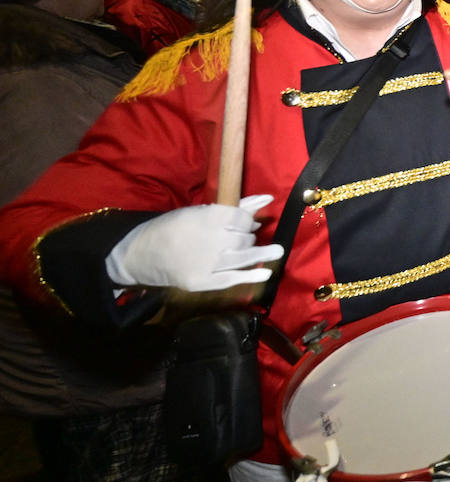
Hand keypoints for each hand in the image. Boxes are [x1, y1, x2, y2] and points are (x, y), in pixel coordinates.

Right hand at [105, 195, 282, 291]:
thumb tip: (266, 199)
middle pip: (243, 239)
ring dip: (263, 255)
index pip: (241, 218)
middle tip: (244, 237)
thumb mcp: (198, 211)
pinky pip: (231, 279)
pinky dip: (250, 277)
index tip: (247, 222)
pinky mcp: (201, 282)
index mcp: (207, 218)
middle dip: (247, 237)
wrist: (139, 255)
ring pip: (243, 258)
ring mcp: (206, 263)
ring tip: (278, 252)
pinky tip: (264, 274)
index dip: (248, 220)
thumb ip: (234, 208)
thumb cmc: (170, 228)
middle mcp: (210, 240)